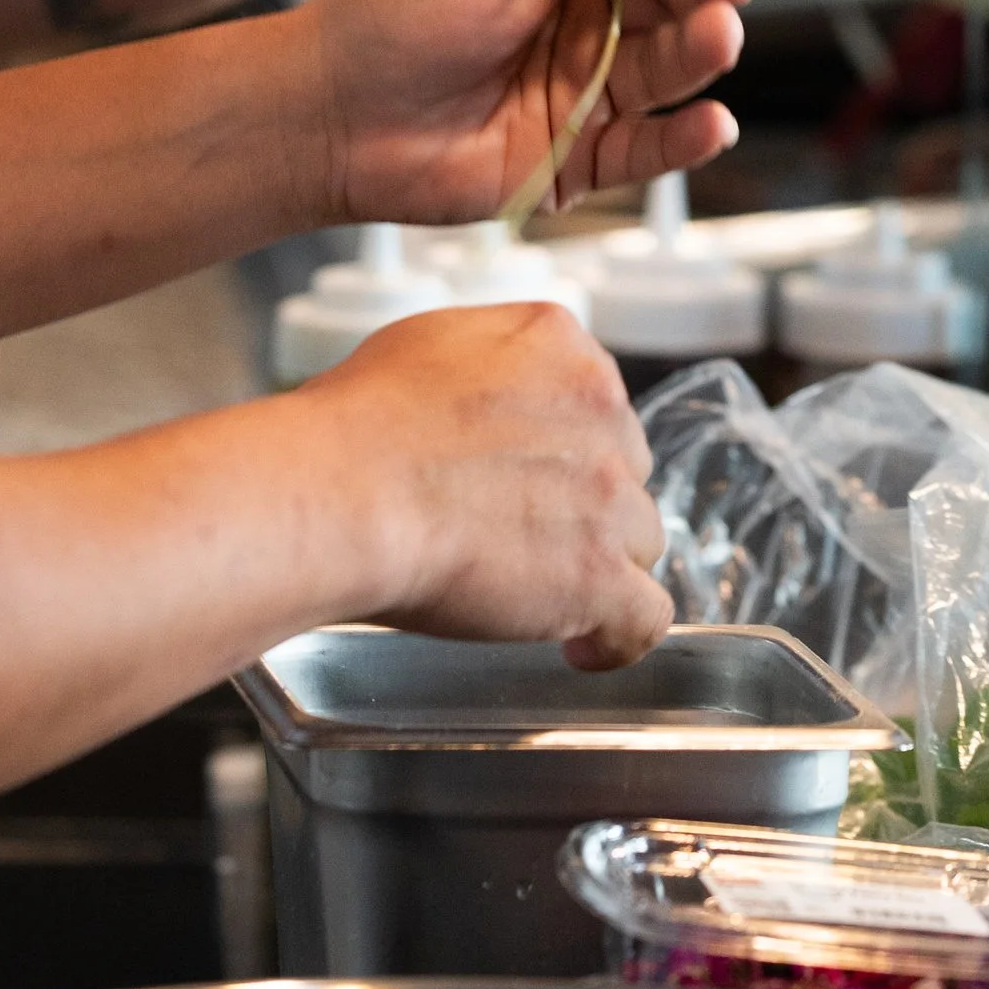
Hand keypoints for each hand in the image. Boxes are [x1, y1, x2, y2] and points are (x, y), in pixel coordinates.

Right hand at [294, 298, 670, 669]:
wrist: (343, 492)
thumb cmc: (352, 430)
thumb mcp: (423, 348)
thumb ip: (483, 371)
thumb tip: (475, 404)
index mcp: (555, 344)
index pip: (595, 399)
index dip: (564, 445)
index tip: (535, 474)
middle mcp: (599, 410)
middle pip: (626, 467)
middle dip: (584, 501)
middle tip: (520, 529)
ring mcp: (608, 496)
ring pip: (641, 538)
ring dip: (598, 564)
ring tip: (539, 590)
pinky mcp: (601, 575)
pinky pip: (644, 618)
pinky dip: (616, 637)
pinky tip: (580, 644)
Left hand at [306, 0, 752, 226]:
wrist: (329, 115)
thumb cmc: (391, 17)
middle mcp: (589, 18)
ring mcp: (588, 89)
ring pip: (670, 69)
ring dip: (703, 50)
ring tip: (718, 35)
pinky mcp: (578, 159)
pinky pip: (645, 152)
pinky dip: (683, 142)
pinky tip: (711, 122)